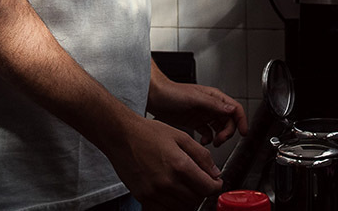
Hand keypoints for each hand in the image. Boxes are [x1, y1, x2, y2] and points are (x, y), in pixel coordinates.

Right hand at [107, 115, 223, 210]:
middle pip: (196, 199)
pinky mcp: (143, 197)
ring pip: (182, 208)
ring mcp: (154, 192)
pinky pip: (164, 210)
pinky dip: (172, 205)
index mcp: (179, 165)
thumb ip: (201, 155)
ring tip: (186, 186)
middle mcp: (167, 182)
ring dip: (188, 200)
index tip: (216, 183)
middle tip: (200, 182)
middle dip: (202, 192)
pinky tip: (172, 193)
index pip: (207, 188)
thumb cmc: (149, 133)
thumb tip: (215, 172)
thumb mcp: (181, 136)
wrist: (121, 136)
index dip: (216, 186)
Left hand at [148, 77, 248, 147]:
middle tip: (220, 141)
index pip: (235, 109)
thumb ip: (214, 105)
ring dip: (220, 136)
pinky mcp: (194, 121)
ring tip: (213, 143)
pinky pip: (207, 132)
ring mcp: (203, 114)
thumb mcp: (195, 99)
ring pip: (219, 127)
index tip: (244, 132)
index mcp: (214, 98)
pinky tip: (203, 141)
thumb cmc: (172, 92)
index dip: (242, 120)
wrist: (154, 96)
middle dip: (228, 132)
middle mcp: (211, 106)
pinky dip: (208, 138)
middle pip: (229, 121)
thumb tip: (231, 110)